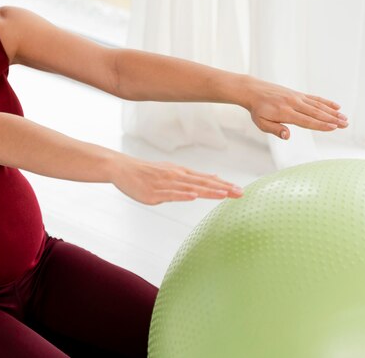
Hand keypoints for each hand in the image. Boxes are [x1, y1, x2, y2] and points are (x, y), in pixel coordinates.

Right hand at [110, 155, 243, 204]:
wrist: (123, 168)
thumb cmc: (148, 172)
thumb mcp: (172, 172)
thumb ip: (192, 177)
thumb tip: (214, 178)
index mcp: (181, 173)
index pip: (207, 180)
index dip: (224, 185)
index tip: (240, 190)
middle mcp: (176, 177)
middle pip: (203, 184)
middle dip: (222, 189)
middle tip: (240, 193)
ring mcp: (166, 184)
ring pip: (190, 188)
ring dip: (208, 191)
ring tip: (223, 194)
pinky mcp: (154, 192)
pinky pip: (171, 194)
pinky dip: (183, 194)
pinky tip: (193, 196)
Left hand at [244, 78, 348, 139]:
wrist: (254, 91)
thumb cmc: (258, 110)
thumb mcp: (261, 123)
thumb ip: (274, 129)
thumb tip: (287, 136)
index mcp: (285, 112)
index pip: (306, 120)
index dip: (321, 125)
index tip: (334, 127)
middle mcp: (293, 103)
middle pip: (316, 113)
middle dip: (332, 119)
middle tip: (346, 124)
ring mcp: (297, 97)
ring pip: (318, 105)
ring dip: (332, 112)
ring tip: (345, 118)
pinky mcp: (298, 94)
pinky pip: (314, 98)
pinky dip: (326, 102)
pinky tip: (336, 106)